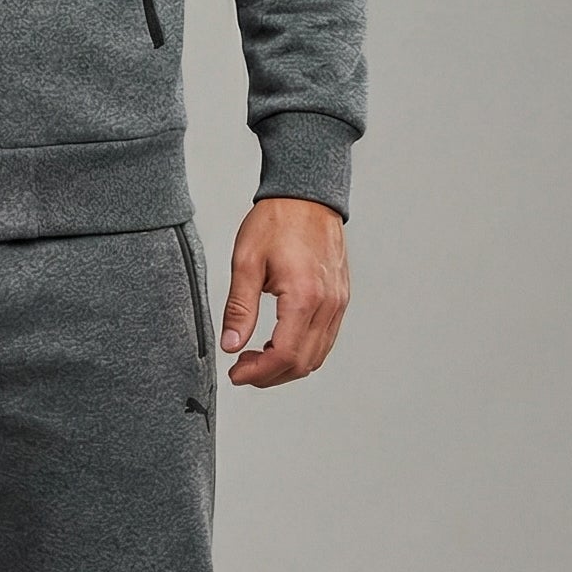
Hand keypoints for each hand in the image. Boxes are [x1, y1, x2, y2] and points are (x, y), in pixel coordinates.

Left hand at [220, 196, 349, 388]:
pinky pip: (325, 339)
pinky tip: (278, 343)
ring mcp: (338, 303)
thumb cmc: (276, 221)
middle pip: (303, 363)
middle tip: (242, 369)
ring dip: (286, 366)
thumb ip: (239, 308)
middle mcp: (328, 304)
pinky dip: (302, 351)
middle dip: (270, 375)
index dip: (258, 373)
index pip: (285, 354)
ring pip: (317, 355)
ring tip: (256, 358)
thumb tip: (231, 345)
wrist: (306, 196)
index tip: (236, 374)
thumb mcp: (246, 262)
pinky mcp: (340, 299)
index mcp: (304, 296)